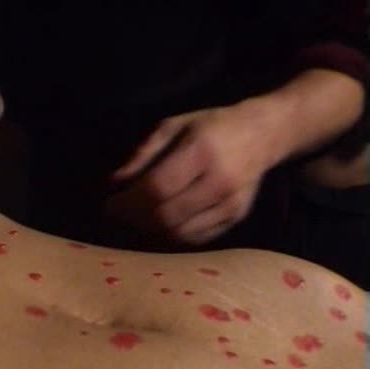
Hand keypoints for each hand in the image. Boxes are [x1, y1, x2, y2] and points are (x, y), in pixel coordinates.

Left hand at [106, 102, 281, 244]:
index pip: (157, 188)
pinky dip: (171, 236)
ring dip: (150, 231)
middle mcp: (220, 181)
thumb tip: (114, 183)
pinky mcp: (236, 218)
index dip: (128, 202)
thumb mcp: (173, 126)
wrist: (263, 134)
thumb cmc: (211, 126)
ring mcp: (231, 204)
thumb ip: (143, 154)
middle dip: (135, 219)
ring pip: (180, 233)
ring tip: (135, 220)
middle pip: (167, 215)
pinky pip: (196, 238)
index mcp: (202, 151)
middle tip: (119, 215)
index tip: (109, 204)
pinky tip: (158, 225)